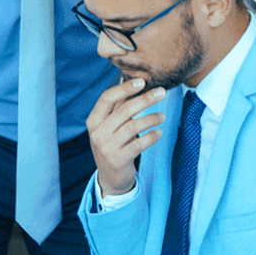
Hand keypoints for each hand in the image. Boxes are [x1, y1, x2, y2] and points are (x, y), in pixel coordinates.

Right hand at [85, 77, 167, 195]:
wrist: (110, 177)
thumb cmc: (112, 144)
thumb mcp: (109, 125)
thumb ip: (117, 104)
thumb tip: (125, 77)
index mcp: (93, 120)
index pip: (107, 98)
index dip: (125, 88)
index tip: (142, 81)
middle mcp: (97, 133)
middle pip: (123, 111)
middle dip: (145, 99)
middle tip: (161, 92)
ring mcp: (106, 147)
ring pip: (132, 127)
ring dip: (151, 118)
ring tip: (162, 115)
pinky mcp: (118, 160)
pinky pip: (138, 145)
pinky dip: (151, 137)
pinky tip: (158, 132)